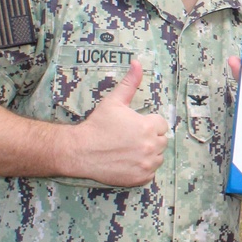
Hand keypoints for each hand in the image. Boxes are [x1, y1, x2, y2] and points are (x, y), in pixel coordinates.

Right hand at [65, 60, 168, 186]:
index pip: (161, 124)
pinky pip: (150, 173)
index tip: (134, 126)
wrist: (80, 151)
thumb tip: (138, 62)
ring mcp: (146, 164)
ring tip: (129, 149)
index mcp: (148, 127)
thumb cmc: (97, 125)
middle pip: (161, 141)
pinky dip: (142, 169)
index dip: (148, 123)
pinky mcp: (140, 178)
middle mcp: (150, 146)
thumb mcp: (114, 101)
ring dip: (149, 154)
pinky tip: (128, 162)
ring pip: (158, 157)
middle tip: (130, 138)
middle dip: (150, 138)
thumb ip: (130, 82)